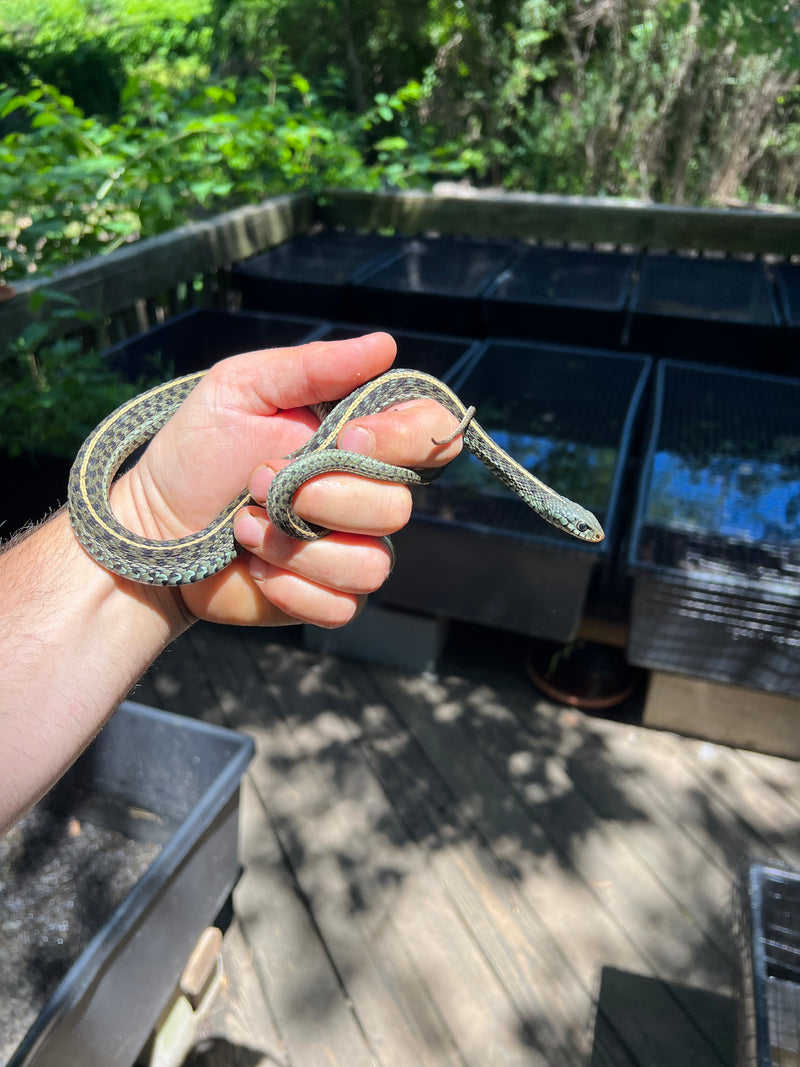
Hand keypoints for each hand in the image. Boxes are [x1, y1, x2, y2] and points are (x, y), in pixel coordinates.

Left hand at [113, 333, 462, 628]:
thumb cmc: (195, 452)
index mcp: (356, 439)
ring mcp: (349, 550)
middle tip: (258, 482)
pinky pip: (341, 605)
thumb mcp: (241, 388)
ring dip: (298, 548)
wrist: (151, 528)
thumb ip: (312, 368)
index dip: (405, 438)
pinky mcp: (327, 598)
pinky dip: (290, 587)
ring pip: (372, 563)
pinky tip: (255, 567)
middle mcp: (364, 495)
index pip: (428, 434)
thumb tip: (384, 345)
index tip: (348, 436)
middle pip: (398, 506)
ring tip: (247, 527)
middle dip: (322, 496)